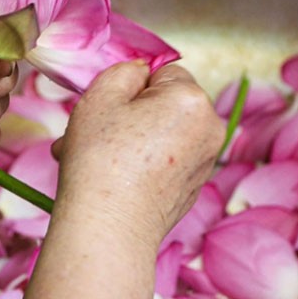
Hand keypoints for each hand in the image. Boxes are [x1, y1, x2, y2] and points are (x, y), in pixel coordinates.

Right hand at [52, 61, 224, 245]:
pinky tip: (109, 177)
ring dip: (127, 138)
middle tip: (90, 131)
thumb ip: (124, 70)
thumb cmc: (101, 161)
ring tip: (87, 156)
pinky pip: (164, 161)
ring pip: (160, 133)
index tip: (108, 107)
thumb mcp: (100, 95)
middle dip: (127, 114)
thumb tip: (140, 72)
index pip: (162, 72)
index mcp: (193, 100)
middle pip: (163, 104)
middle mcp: (210, 129)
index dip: (130, 86)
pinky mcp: (192, 189)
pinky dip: (139, 163)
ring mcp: (204, 162)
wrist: (108, 229)